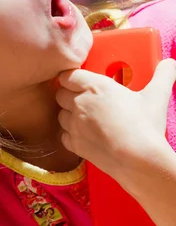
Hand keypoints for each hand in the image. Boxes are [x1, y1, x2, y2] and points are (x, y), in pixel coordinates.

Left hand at [55, 59, 175, 180]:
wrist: (140, 162)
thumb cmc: (145, 127)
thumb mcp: (156, 96)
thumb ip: (162, 75)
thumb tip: (171, 63)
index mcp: (95, 86)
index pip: (67, 76)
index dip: (70, 78)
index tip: (78, 81)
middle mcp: (79, 103)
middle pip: (60, 94)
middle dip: (69, 95)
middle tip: (83, 99)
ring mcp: (74, 124)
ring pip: (60, 114)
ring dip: (69, 115)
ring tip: (84, 118)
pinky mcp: (75, 144)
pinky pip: (63, 135)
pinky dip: (70, 135)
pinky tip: (84, 135)